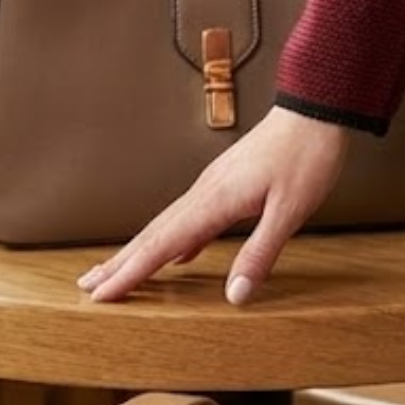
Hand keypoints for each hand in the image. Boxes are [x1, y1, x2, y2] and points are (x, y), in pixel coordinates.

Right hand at [77, 106, 349, 305]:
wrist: (316, 107)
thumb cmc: (308, 154)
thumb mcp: (292, 209)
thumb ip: (260, 253)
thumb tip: (234, 297)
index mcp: (215, 199)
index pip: (163, 243)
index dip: (131, 272)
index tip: (100, 295)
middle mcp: (206, 190)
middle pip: (155, 232)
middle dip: (121, 262)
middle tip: (87, 287)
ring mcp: (215, 182)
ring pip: (169, 222)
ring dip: (141, 249)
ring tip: (118, 270)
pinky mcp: (228, 179)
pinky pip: (191, 215)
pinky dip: (175, 237)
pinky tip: (180, 254)